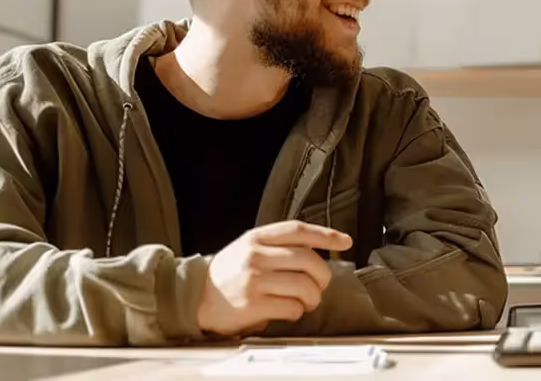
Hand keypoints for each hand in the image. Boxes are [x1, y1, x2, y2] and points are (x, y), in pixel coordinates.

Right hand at [196, 221, 352, 336]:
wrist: (194, 297)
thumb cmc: (230, 273)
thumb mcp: (249, 248)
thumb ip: (279, 246)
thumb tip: (320, 252)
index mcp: (257, 237)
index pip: (299, 229)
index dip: (326, 234)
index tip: (346, 241)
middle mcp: (256, 255)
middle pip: (309, 260)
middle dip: (323, 276)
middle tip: (320, 285)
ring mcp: (254, 279)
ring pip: (305, 286)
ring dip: (313, 298)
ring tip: (307, 301)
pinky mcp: (252, 303)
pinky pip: (292, 307)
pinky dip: (297, 312)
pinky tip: (290, 310)